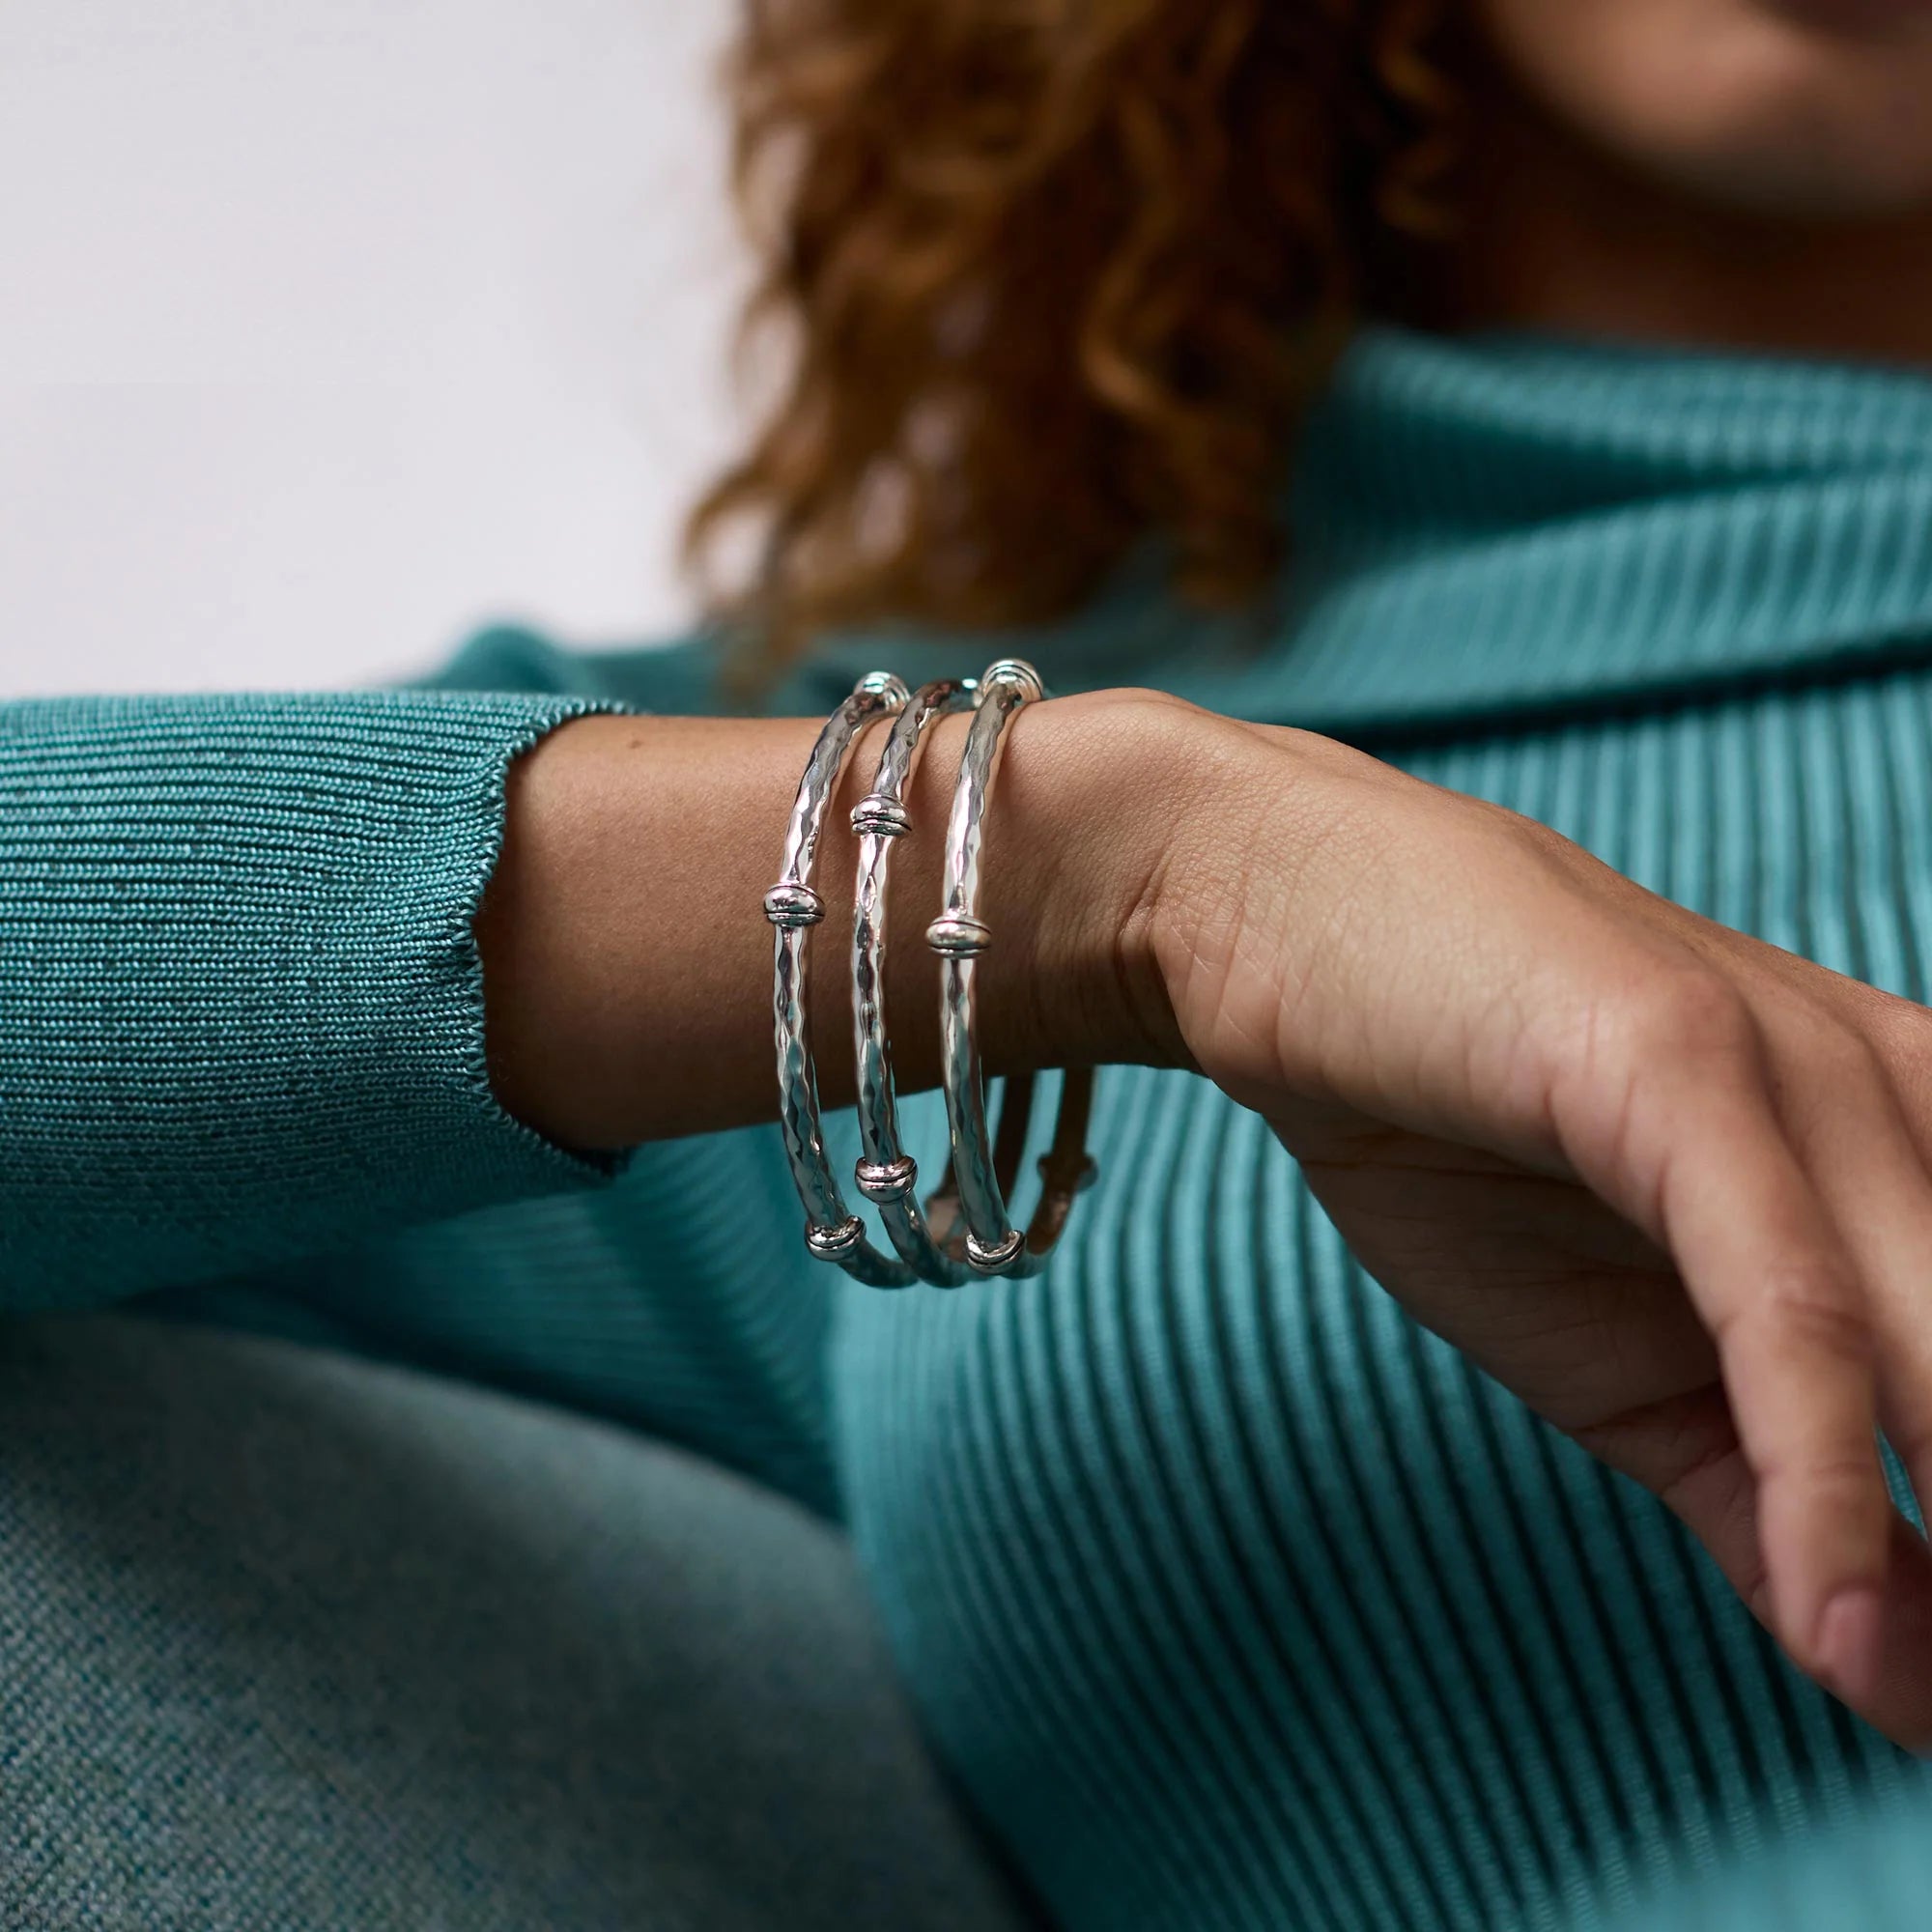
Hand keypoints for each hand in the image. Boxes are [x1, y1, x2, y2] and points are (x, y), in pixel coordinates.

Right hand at [1128, 697, 1931, 1748]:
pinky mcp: (1681, 1067)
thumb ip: (1778, 1499)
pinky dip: (1826, 1474)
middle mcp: (1903, 1104)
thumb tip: (1900, 1683)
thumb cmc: (1448, 1124)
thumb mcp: (1637, 1364)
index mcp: (1916, 1152)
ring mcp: (1801, 1074)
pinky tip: (1839, 1619)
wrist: (1276, 929)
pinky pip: (1787, 1307)